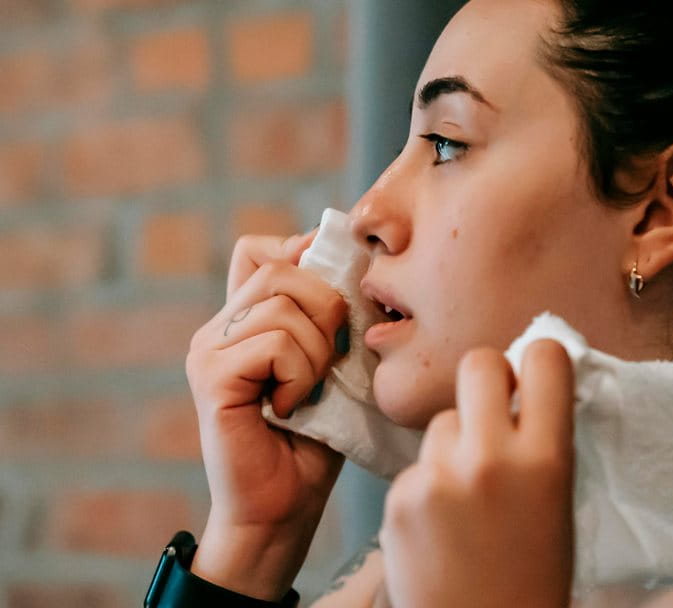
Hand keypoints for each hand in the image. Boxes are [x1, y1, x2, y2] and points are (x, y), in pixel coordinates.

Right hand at [185, 232, 347, 599]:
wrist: (283, 507)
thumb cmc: (314, 440)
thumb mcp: (330, 365)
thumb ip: (326, 318)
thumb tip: (345, 260)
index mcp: (243, 320)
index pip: (259, 249)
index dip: (302, 258)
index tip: (334, 305)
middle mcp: (218, 328)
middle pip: (280, 268)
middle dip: (326, 309)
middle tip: (329, 361)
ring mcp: (208, 350)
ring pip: (282, 305)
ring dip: (317, 351)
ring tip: (309, 391)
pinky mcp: (211, 377)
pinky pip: (274, 343)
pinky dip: (299, 374)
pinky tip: (290, 407)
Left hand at [381, 340, 575, 607]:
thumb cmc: (533, 574)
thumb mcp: (558, 500)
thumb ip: (542, 439)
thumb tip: (525, 384)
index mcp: (545, 458)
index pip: (543, 358)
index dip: (538, 362)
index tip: (532, 377)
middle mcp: (489, 458)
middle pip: (477, 363)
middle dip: (486, 380)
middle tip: (491, 411)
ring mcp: (438, 476)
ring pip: (442, 420)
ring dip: (453, 442)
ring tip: (466, 495)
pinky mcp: (399, 497)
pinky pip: (417, 464)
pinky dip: (427, 483)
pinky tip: (440, 523)